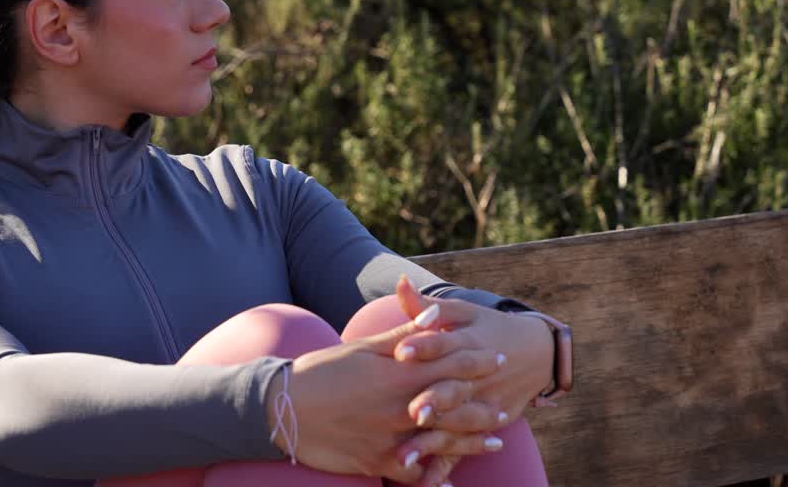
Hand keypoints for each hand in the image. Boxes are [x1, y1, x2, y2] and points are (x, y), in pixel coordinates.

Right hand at [264, 306, 504, 483]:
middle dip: (484, 407)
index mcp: (400, 374)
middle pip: (458, 407)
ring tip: (493, 444)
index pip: (453, 365)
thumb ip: (403, 334)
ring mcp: (393, 438)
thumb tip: (434, 317)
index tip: (497, 359)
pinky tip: (446, 481)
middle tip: (503, 409)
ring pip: (445, 444)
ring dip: (472, 443)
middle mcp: (402, 408)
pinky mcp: (379, 463)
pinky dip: (432, 478)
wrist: (283, 407)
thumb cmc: (321, 371)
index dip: (479, 362)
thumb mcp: (362, 347)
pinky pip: (414, 474)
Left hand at [390, 276, 554, 485]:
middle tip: (412, 411)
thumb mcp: (463, 312)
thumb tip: (399, 283)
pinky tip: (424, 482)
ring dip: (434, 441)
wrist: (537, 353)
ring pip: (458, 424)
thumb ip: (427, 305)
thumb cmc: (487, 327)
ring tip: (405, 455)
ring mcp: (484, 403)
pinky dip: (446, 467)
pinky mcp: (487, 424)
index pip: (445, 344)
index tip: (401, 351)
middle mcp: (478, 375)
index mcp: (469, 342)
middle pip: (454, 389)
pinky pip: (465, 449)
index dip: (424, 346)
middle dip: (435, 400)